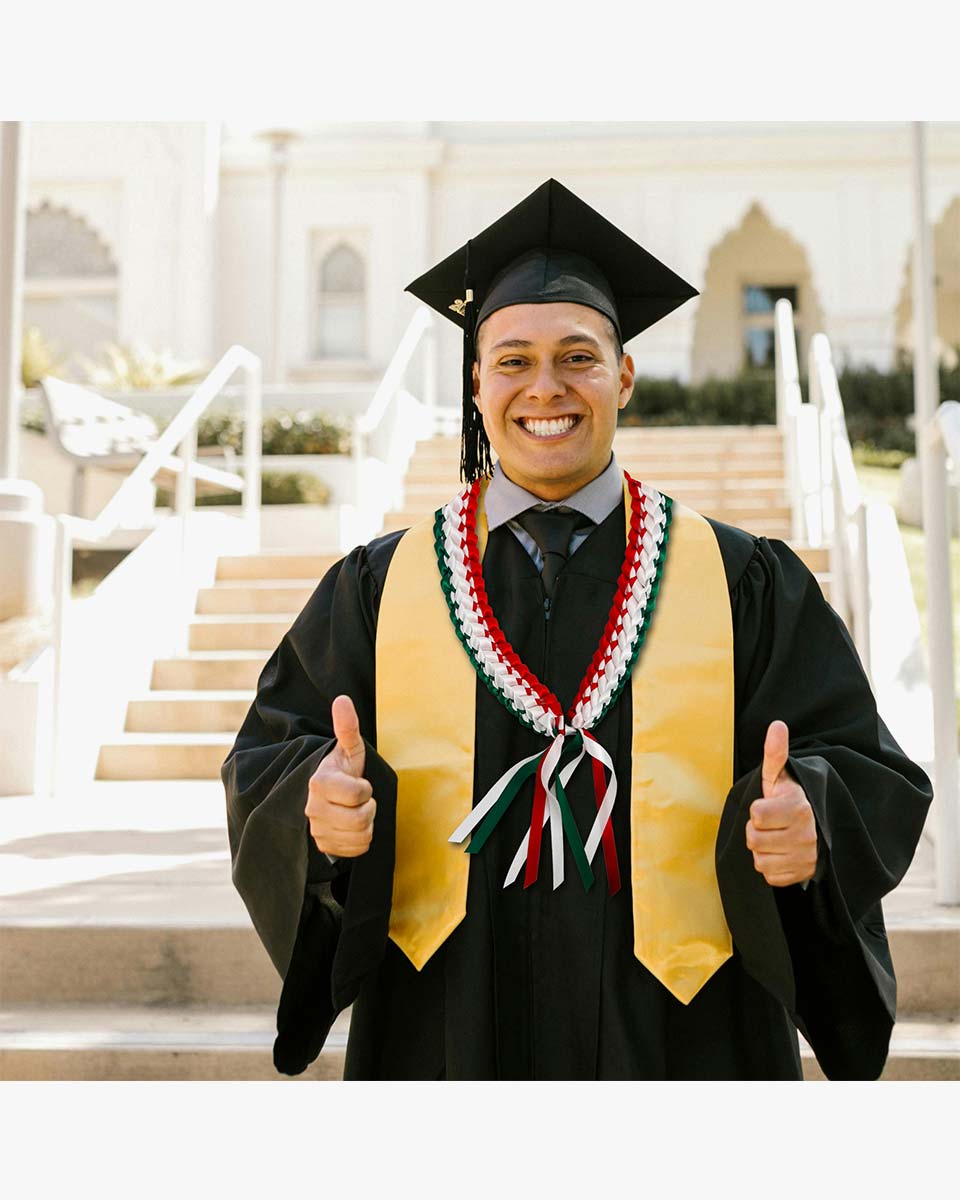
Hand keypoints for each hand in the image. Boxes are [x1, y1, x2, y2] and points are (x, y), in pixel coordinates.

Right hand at [305, 694, 375, 856]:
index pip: (358, 793)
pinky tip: (352, 828)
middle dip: (368, 808)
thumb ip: (348, 727)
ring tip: (356, 812)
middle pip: (360, 819)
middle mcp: (312, 808)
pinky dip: (360, 840)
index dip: (366, 789)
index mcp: (319, 782)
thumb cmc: (342, 772)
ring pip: (360, 836)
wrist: (327, 798)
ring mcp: (316, 829)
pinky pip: (356, 850)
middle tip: (360, 800)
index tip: (359, 784)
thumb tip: (343, 699)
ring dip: (366, 824)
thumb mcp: (349, 750)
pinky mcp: (323, 846)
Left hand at [745, 719, 817, 886]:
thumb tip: (777, 725)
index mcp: (799, 808)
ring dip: (762, 850)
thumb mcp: (780, 777)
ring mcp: (805, 858)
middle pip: (754, 840)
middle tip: (770, 825)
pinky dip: (771, 867)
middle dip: (756, 831)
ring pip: (759, 860)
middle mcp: (806, 835)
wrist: (817, 829)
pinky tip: (780, 854)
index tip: (768, 807)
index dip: (756, 811)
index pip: (757, 815)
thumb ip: (775, 754)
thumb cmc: (789, 800)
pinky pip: (769, 876)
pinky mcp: (801, 876)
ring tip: (775, 839)